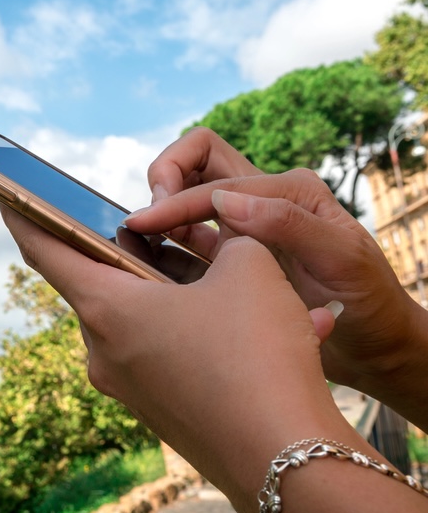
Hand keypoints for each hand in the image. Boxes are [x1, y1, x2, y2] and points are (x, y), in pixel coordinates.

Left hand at [0, 205, 354, 512]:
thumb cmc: (257, 355)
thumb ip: (227, 236)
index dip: (23, 213)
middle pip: (99, 283)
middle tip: (159, 226)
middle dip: (128, 252)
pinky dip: (191, 329)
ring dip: (171, 292)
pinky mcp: (154, 410)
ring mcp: (125, 386)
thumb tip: (225, 237)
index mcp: (104, 308)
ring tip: (225, 272)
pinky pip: (161, 352)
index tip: (4, 194)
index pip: (44, 249)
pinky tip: (247, 323)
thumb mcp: (250, 268)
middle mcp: (100, 350)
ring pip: (137, 319)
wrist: (286, 463)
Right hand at [125, 128, 427, 428]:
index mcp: (288, 190)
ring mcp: (244, 232)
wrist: (374, 349)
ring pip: (189, 202)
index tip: (143, 223)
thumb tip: (227, 199)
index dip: (175, 199)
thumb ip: (288, 223)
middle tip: (144, 218)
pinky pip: (189, 245)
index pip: (214, 179)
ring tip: (138, 241)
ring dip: (162, 213)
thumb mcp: (341, 258)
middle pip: (198, 163)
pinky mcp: (232, 263)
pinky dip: (166, 248)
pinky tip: (150, 267)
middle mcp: (262, 202)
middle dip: (165, 177)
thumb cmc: (368, 302)